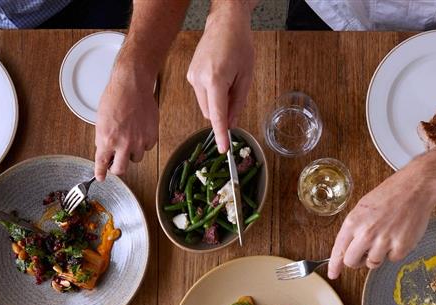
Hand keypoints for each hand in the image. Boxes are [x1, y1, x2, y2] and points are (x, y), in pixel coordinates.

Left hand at [94, 63, 157, 180]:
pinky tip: (140, 130)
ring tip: (130, 136)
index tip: (101, 178)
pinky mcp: (151, 137)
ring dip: (131, 152)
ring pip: (135, 158)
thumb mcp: (100, 120)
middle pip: (120, 170)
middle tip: (116, 163)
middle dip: (117, 168)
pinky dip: (143, 142)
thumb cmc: (115, 98)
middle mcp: (123, 144)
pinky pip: (147, 147)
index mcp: (107, 140)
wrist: (132, 85)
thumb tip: (106, 152)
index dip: (101, 173)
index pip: (101, 164)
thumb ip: (103, 139)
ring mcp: (138, 141)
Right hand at [186, 3, 254, 152]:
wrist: (224, 23)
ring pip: (205, 106)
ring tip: (228, 81)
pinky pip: (202, 95)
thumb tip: (232, 123)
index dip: (221, 134)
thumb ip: (238, 102)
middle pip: (209, 113)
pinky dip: (212, 95)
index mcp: (215, 79)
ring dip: (217, 103)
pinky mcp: (190, 75)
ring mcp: (192, 77)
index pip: (216, 115)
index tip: (224, 149)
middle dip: (222, 113)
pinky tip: (220, 77)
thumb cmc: (239, 45)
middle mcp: (199, 80)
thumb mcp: (246, 76)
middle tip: (236, 96)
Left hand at [328, 160, 435, 278]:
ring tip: (385, 237)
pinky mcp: (401, 247)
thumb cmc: (390, 194)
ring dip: (377, 255)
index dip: (334, 266)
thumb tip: (349, 247)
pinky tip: (398, 235)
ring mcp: (384, 241)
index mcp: (353, 222)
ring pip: (372, 263)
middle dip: (356, 261)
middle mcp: (366, 234)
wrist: (416, 187)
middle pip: (352, 262)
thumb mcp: (363, 208)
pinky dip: (395, 251)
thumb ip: (354, 228)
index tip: (333, 274)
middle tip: (364, 253)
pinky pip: (392, 259)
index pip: (338, 250)